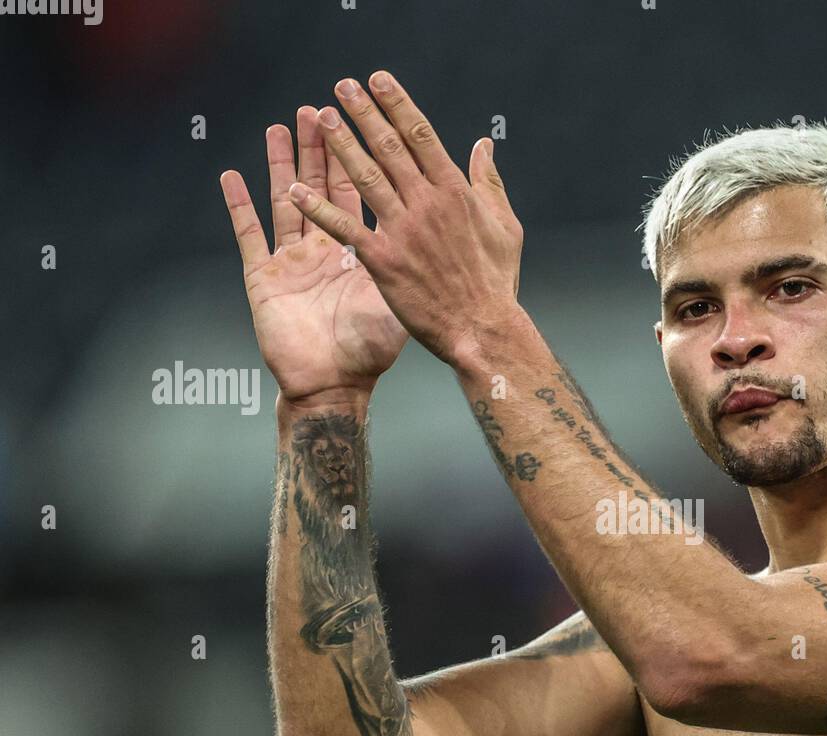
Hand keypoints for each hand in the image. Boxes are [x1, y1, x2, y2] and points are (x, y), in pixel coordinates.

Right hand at [219, 107, 408, 402]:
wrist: (334, 388)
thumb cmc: (370, 354)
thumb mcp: (397, 302)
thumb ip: (414, 264)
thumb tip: (448, 234)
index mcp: (360, 253)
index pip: (361, 195)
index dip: (361, 159)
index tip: (362, 124)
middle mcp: (325, 251)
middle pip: (322, 189)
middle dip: (322, 150)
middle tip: (320, 109)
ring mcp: (292, 262)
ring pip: (286, 201)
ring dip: (281, 165)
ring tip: (278, 126)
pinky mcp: (264, 278)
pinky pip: (249, 236)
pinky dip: (240, 207)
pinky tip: (231, 176)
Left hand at [283, 71, 525, 368]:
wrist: (483, 329)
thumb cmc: (497, 282)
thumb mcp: (506, 226)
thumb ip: (490, 182)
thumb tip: (483, 146)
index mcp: (456, 193)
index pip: (421, 136)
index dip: (397, 105)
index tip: (378, 81)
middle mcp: (427, 204)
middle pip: (389, 148)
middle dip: (363, 113)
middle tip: (341, 86)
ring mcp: (403, 231)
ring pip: (365, 177)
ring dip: (340, 145)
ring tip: (321, 118)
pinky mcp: (383, 261)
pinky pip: (345, 227)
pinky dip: (318, 208)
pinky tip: (295, 190)